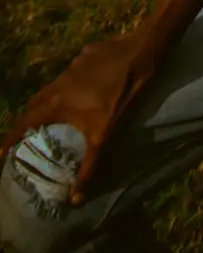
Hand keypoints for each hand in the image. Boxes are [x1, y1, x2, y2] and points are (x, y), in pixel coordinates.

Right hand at [0, 29, 153, 204]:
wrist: (138, 54)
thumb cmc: (119, 97)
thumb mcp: (103, 137)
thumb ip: (88, 167)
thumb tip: (75, 198)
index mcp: (56, 103)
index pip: (25, 122)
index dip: (11, 137)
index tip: (1, 152)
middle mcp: (58, 82)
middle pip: (35, 103)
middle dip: (29, 119)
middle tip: (29, 134)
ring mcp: (72, 65)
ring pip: (53, 86)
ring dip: (50, 100)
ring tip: (55, 114)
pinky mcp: (86, 54)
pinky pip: (73, 72)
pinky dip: (72, 84)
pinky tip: (85, 90)